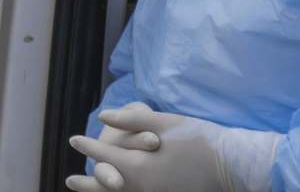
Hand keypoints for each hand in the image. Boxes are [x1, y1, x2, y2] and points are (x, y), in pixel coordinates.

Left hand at [68, 105, 281, 191]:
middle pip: (105, 186)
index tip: (74, 140)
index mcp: (139, 166)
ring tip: (86, 191)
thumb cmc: (198, 138)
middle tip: (70, 180)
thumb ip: (132, 119)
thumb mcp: (164, 123)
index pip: (105, 154)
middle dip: (87, 182)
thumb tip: (103, 115)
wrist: (230, 165)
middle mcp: (142, 187)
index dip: (88, 146)